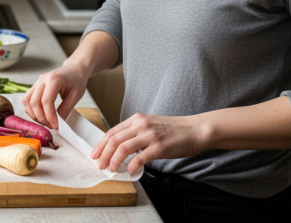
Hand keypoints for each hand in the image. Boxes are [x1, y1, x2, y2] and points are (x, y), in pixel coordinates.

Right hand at [21, 60, 87, 129]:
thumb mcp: (76, 96)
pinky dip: (30, 109)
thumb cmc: (77, 80)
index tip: (55, 125)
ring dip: (34, 115)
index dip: (49, 116)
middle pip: (34, 102)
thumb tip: (57, 124)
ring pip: (27, 101)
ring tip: (45, 121)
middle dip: (41, 117)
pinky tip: (39, 115)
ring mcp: (37, 82)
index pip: (46, 101)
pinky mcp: (35, 86)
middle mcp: (42, 79)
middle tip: (51, 125)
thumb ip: (65, 109)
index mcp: (54, 79)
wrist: (74, 69)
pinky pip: (27, 99)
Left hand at [91, 113, 205, 174]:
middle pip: (114, 140)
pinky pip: (139, 158)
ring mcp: (150, 135)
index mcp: (137, 119)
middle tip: (99, 165)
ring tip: (111, 169)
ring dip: (114, 161)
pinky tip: (130, 171)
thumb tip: (120, 147)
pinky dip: (131, 166)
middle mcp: (141, 125)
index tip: (95, 154)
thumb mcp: (151, 124)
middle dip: (103, 154)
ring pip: (123, 149)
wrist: (195, 129)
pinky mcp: (159, 147)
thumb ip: (136, 132)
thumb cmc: (174, 130)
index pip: (112, 131)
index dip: (101, 144)